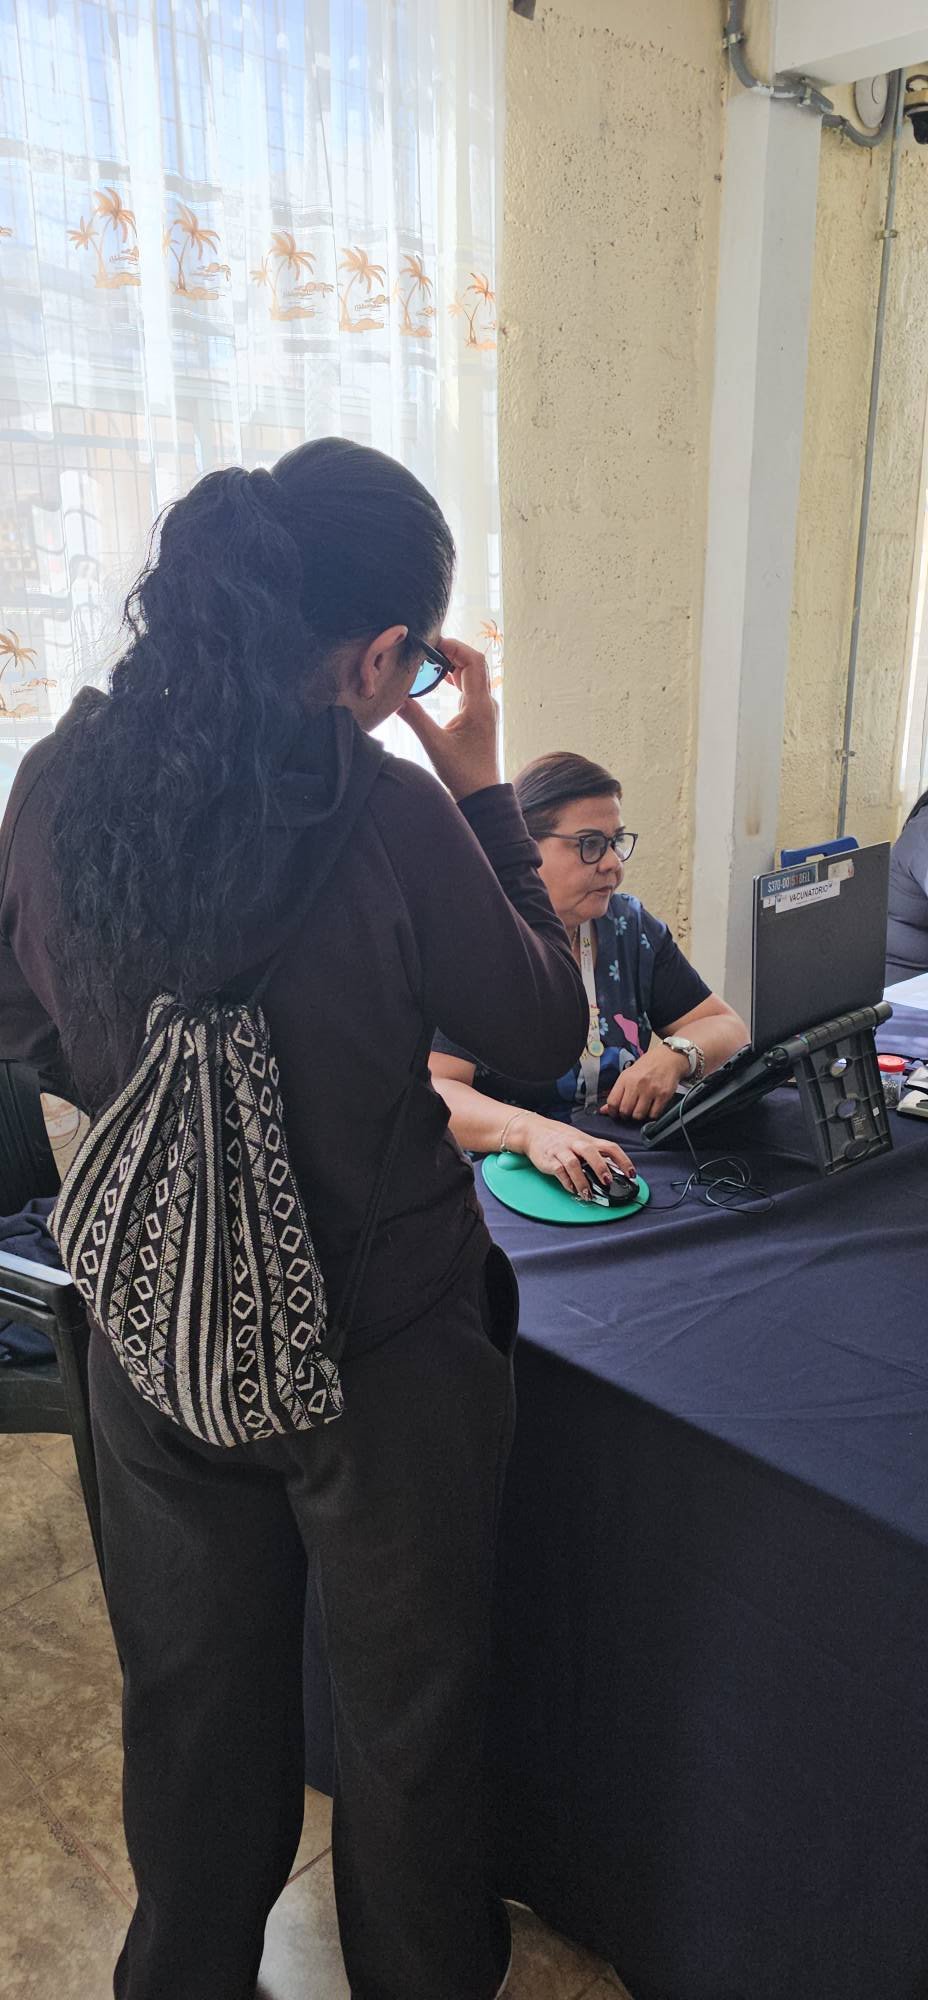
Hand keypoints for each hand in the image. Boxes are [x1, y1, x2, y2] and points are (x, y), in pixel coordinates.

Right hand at [399, 638, 499, 800]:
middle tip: (426, 649)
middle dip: (451, 652)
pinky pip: (469, 688)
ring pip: (471, 675)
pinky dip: (454, 679)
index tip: (433, 642)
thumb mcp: (434, 744)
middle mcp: (485, 703)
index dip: (455, 646)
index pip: (473, 661)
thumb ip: (414, 718)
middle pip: (473, 664)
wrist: (481, 794)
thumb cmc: (462, 773)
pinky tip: (438, 680)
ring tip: (428, 661)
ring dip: (452, 665)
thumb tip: (393, 697)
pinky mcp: (479, 716)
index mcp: (479, 705)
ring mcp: (484, 709)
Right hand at [508, 1111, 635, 1198]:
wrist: (534, 1131)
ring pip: (573, 1164)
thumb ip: (595, 1154)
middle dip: (600, 1167)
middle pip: (591, 1152)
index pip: (610, 1147)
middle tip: (607, 1182)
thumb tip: (614, 1169)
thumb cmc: (560, 1138)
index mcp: (587, 1140)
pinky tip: (572, 1189)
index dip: (623, 1160)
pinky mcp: (549, 1160)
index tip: (632, 1174)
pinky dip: (567, 1182)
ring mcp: (561, 1151)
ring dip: (582, 1181)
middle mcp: (576, 1144)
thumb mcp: (580, 1141)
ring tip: (588, 1194)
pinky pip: (559, 1171)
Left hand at [600, 1043, 688, 1122]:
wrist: (668, 1058)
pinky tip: (651, 1108)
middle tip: (629, 1112)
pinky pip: (654, 1114)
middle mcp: (637, 1084)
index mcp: (625, 1078)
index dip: (612, 1111)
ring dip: (638, 1116)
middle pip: (625, 1110)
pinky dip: (651, 1115)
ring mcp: (651, 1090)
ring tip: (640, 1109)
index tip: (615, 1113)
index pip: (612, 1101)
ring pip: (639, 1115)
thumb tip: (604, 1110)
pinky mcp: (663, 1095)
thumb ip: (617, 1092)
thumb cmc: (647, 1066)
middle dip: (625, 1115)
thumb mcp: (628, 1074)